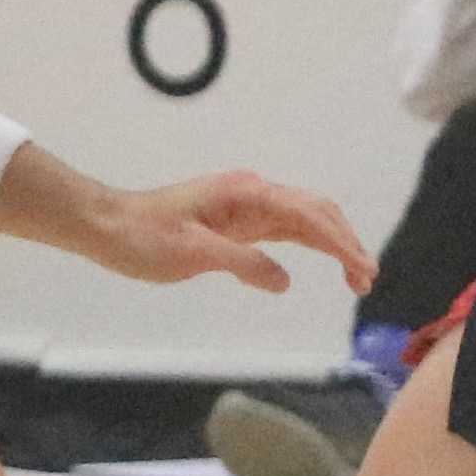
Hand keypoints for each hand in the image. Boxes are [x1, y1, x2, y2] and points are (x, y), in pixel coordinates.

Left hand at [84, 171, 378, 296]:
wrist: (108, 226)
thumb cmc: (143, 238)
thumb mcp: (193, 254)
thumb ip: (242, 264)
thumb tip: (284, 281)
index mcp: (245, 194)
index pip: (308, 215)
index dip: (339, 243)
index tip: (362, 270)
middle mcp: (251, 194)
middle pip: (315, 211)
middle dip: (346, 242)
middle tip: (367, 280)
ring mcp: (246, 206)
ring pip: (304, 219)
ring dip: (333, 243)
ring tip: (357, 276)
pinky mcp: (237, 222)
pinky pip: (284, 229)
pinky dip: (310, 245)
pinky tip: (322, 263)